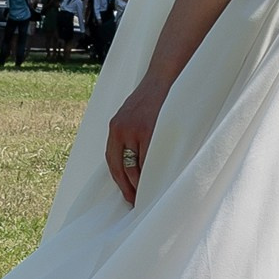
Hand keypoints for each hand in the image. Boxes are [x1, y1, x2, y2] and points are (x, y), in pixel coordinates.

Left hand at [105, 71, 169, 204]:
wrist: (165, 77)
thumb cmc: (153, 99)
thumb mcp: (133, 115)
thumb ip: (129, 135)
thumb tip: (133, 164)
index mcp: (115, 126)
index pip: (112, 161)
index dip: (119, 181)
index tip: (126, 194)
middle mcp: (121, 129)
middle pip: (121, 168)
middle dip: (128, 187)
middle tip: (135, 202)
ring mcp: (135, 130)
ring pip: (135, 166)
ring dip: (140, 184)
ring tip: (147, 196)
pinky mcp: (149, 131)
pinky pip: (149, 159)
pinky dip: (152, 172)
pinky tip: (157, 181)